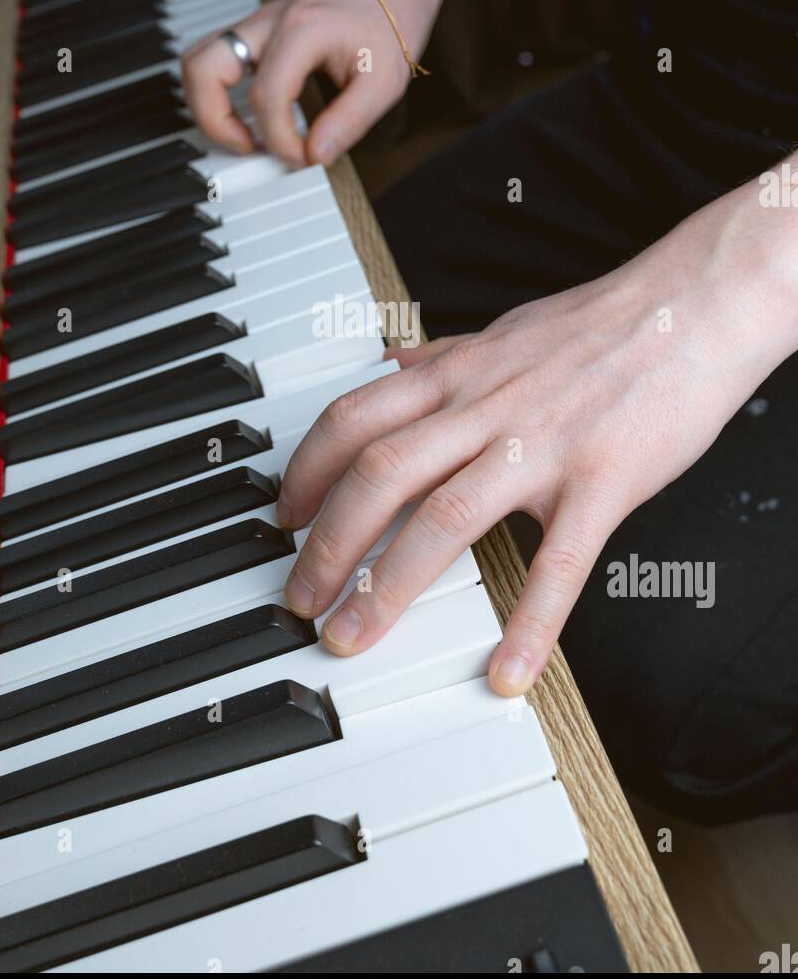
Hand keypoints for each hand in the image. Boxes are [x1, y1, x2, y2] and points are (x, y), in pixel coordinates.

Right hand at [181, 0, 444, 167]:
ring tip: (244, 135)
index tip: (304, 158)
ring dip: (208, 106)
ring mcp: (257, 22)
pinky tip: (250, 115)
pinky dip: (219, 93)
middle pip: (203, 68)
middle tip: (249, 147)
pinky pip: (215, 60)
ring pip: (197, 60)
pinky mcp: (256, 31)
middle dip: (215, 121)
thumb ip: (348, 123)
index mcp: (301, 30)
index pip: (266, 96)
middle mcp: (269, 20)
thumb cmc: (390, 22)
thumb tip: (315, 156)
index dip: (280, 140)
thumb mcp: (384, 82)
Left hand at [277, 178, 795, 693]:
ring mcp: (541, 445)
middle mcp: (485, 407)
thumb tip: (394, 366)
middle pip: (378, 474)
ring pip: (445, 517)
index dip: (306, 472)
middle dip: (326, 544)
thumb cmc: (602, 325)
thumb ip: (445, 356)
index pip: (354, 419)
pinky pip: (560, 563)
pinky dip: (529, 625)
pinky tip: (506, 673)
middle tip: (299, 600)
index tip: (285, 517)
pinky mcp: (601, 481)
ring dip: (387, 587)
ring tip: (353, 637)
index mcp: (459, 374)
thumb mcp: (503, 331)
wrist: (693, 305)